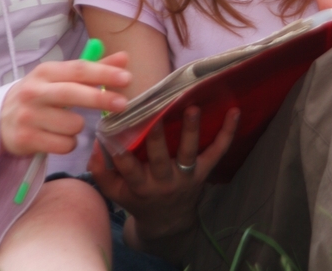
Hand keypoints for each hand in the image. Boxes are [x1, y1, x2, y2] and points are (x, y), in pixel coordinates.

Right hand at [0, 52, 130, 156]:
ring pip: (72, 125)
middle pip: (73, 93)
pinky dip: (68, 143)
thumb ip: (93, 70)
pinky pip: (64, 145)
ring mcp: (28, 116)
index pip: (78, 69)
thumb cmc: (41, 95)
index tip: (127, 77)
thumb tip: (124, 58)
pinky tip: (57, 137)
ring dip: (79, 127)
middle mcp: (34, 92)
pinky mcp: (25, 139)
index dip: (104, 73)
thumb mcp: (61, 78)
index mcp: (46, 72)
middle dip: (101, 99)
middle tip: (123, 104)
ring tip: (67, 123)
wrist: (0, 119)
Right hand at [90, 106, 239, 240]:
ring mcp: (185, 177)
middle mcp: (163, 182)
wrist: (167, 222)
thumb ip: (100, 170)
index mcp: (139, 186)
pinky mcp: (203, 172)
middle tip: (156, 115)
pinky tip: (235, 112)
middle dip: (157, 138)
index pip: (128, 169)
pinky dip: (227, 133)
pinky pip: (217, 153)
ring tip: (192, 108)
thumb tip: (96, 143)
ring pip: (188, 153)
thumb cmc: (138, 199)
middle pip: (159, 159)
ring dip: (191, 131)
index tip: (116, 134)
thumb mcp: (116, 192)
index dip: (121, 154)